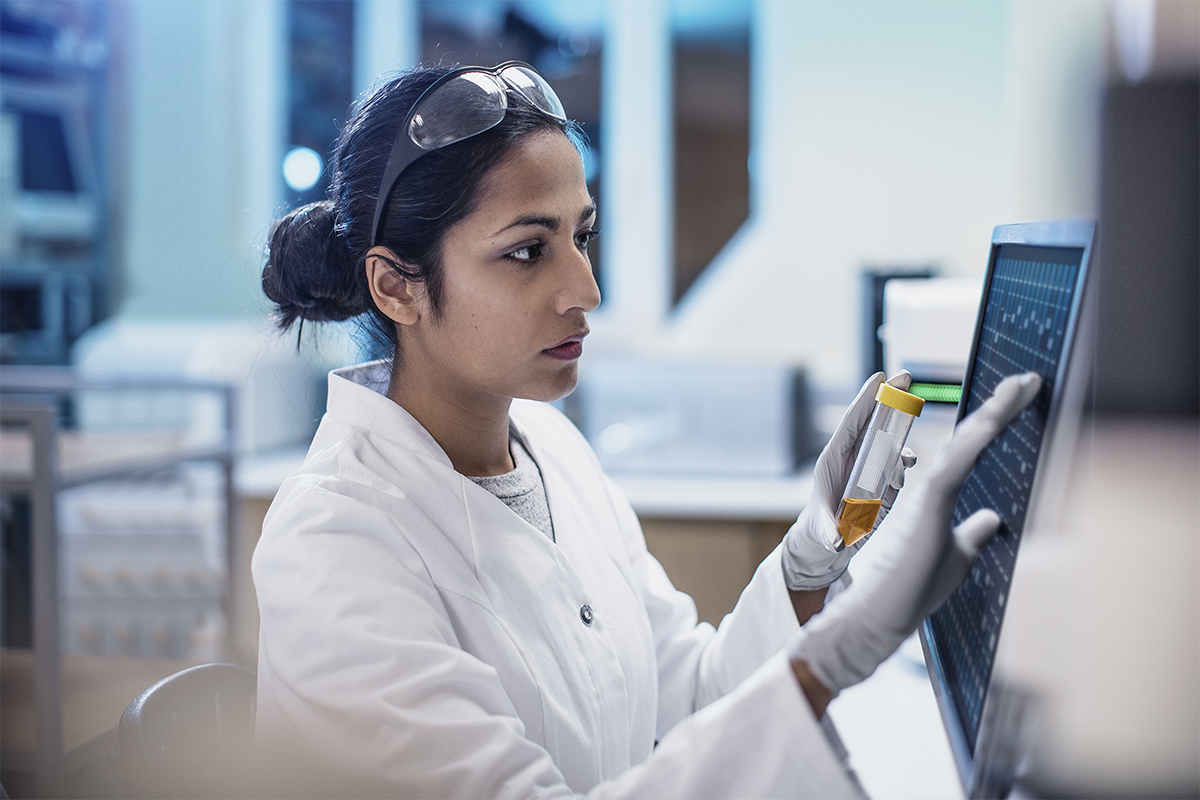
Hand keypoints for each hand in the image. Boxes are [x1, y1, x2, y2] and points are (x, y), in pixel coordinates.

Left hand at [781, 371, 916, 590]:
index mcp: (833, 459)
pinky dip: (905, 460)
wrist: (827, 543)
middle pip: (872, 421)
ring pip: (887, 439)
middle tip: (905, 374)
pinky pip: (897, 462)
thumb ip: (829, 532)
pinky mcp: (882, 479)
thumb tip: (837, 541)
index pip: (850, 422)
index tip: (879, 377)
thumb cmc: (820, 531)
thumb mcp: (822, 531)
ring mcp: (868, 466)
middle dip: (888, 397)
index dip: (864, 399)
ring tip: (910, 432)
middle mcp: (852, 457)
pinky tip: (909, 464)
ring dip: (901, 430)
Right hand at [788, 372, 1041, 696]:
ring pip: (967, 441)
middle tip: (1029, 379)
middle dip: (1003, 407)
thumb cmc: (911, 589)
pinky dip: (978, 438)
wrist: (881, 612)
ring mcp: (928, 490)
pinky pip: (958, 461)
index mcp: (939, 495)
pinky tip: (997, 417)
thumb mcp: (957, 556)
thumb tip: (992, 519)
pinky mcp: (928, 500)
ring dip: (997, 412)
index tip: (1022, 398)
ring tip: (1023, 385)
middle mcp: (933, 485)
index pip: (972, 451)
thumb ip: (973, 534)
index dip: (997, 423)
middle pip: (972, 437)